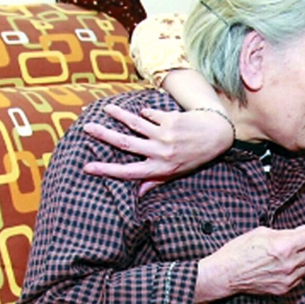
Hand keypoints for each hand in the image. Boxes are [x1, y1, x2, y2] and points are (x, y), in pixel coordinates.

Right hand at [83, 104, 232, 194]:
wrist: (217, 135)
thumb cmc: (195, 157)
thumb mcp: (177, 173)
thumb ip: (156, 181)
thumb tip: (138, 193)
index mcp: (160, 169)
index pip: (128, 172)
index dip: (106, 171)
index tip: (87, 167)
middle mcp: (161, 152)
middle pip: (126, 143)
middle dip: (104, 135)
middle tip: (87, 127)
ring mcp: (166, 135)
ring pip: (135, 123)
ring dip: (119, 115)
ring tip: (106, 109)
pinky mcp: (171, 119)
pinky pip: (151, 115)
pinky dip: (145, 113)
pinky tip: (142, 112)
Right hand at [195, 225, 304, 303]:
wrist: (227, 274)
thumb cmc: (240, 250)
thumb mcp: (263, 232)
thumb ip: (287, 232)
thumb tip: (303, 230)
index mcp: (284, 246)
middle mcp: (289, 264)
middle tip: (300, 241)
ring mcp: (288, 278)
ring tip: (291, 253)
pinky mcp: (284, 289)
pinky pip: (301, 277)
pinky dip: (298, 270)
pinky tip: (286, 265)